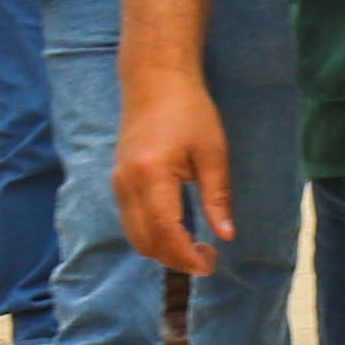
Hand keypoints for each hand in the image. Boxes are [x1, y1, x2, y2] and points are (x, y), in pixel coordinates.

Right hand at [115, 78, 235, 276]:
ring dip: (163, 250)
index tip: (210, 264)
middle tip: (208, 259)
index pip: (165, 232)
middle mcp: (127, 184)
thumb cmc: (189, 111)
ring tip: (195, 248)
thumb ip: (217, 197)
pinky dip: (152, 236)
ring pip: (134, 236)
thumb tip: (226, 235)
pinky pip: (130, 221)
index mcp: (152, 175)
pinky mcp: (118, 181)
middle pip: (145, 242)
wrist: (154, 80)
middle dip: (175, 259)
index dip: (186, 256)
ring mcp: (118, 183)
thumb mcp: (213, 153)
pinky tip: (178, 231)